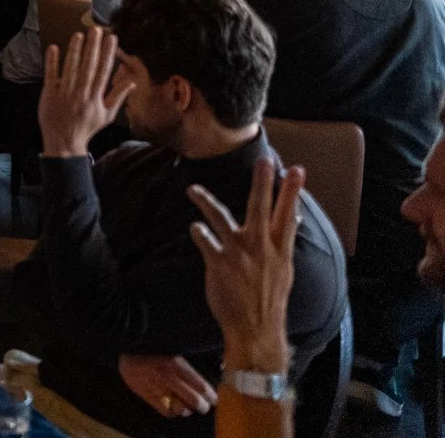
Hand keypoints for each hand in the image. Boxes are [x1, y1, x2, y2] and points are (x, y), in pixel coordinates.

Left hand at [39, 26, 132, 157]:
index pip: (103, 71)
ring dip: (74, 50)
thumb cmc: (87, 127)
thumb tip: (131, 81)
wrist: (64, 142)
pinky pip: (50, 74)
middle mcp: (80, 93)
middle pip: (88, 66)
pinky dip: (52, 61)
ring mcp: (64, 93)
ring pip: (70, 68)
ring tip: (79, 34)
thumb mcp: (107, 115)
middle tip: (96, 29)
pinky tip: (54, 47)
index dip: (108, 53)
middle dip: (92, 46)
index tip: (111, 38)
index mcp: (95, 97)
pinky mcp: (49, 93)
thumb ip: (118, 96)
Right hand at [117, 354, 214, 418]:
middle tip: (204, 405)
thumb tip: (203, 377)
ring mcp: (157, 388)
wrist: (124, 346)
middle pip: (195, 401)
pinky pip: (165, 412)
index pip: (202, 387)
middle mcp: (169, 378)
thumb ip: (186, 364)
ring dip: (187, 409)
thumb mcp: (172, 351)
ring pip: (181, 409)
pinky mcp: (146, 395)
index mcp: (177, 365)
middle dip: (203, 406)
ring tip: (187, 406)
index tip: (214, 398)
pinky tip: (172, 407)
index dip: (211, 396)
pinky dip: (172, 412)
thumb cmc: (151, 347)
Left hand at [190, 156, 301, 377]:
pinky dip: (198, 232)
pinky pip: (204, 239)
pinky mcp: (218, 263)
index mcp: (279, 249)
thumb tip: (295, 220)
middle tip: (265, 161)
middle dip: (263, 183)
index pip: (287, 215)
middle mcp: (260, 247)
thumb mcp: (284, 270)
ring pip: (220, 217)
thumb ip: (284, 242)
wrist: (255, 329)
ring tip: (192, 189)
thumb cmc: (269, 299)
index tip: (297, 170)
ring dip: (205, 200)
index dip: (292, 192)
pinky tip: (194, 228)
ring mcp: (238, 254)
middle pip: (260, 207)